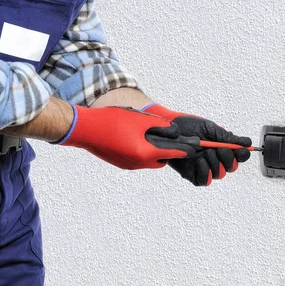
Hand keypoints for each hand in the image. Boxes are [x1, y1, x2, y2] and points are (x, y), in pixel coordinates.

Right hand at [57, 104, 196, 169]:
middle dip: (171, 150)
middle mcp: (139, 163)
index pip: (174, 152)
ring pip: (151, 160)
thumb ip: (160, 126)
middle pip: (163, 159)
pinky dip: (143, 151)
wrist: (85, 130)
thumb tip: (175, 131)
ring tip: (155, 136)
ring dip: (156, 150)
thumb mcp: (140, 120)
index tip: (198, 145)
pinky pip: (138, 160)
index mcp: (146, 153)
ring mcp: (129, 165)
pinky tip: (138, 139)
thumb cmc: (113, 121)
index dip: (187, 147)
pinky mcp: (121, 163)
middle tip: (177, 139)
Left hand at [143, 104, 251, 185]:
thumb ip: (228, 138)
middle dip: (228, 158)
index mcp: (221, 147)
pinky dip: (205, 171)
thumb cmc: (188, 126)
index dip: (242, 155)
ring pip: (219, 174)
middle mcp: (214, 159)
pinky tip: (199, 160)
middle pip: (231, 167)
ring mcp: (203, 167)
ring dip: (215, 163)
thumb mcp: (210, 129)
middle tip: (218, 148)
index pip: (239, 156)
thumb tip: (247, 142)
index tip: (239, 149)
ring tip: (205, 152)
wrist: (169, 129)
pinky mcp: (192, 174)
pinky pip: (204, 180)